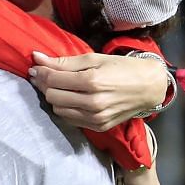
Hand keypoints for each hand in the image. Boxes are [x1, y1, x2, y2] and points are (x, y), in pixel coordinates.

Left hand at [29, 51, 167, 129]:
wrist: (148, 87)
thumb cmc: (122, 68)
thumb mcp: (94, 58)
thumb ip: (64, 61)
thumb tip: (36, 58)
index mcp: (92, 81)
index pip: (53, 80)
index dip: (41, 72)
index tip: (36, 67)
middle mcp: (92, 102)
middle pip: (52, 96)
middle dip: (46, 85)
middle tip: (48, 76)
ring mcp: (96, 117)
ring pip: (58, 110)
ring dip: (56, 98)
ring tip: (62, 87)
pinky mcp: (98, 126)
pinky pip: (70, 119)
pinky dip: (67, 108)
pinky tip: (73, 98)